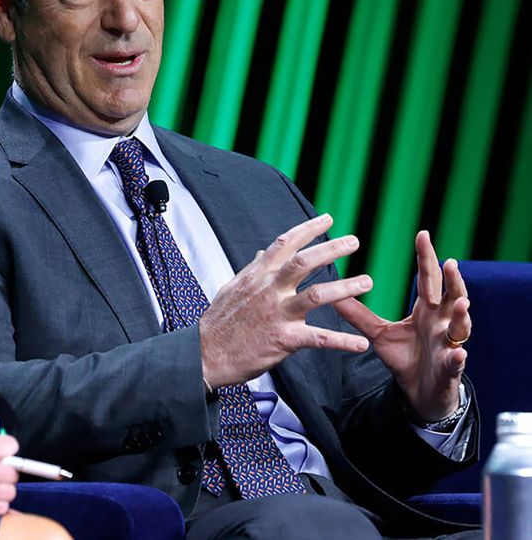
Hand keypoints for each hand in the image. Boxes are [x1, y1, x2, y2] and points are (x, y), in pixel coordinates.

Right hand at [199, 214, 371, 388]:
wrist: (206, 353)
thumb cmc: (219, 322)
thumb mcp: (232, 288)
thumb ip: (252, 269)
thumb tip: (264, 253)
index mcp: (257, 275)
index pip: (284, 244)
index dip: (308, 230)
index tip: (327, 219)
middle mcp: (269, 290)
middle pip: (303, 262)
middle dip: (331, 249)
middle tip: (354, 241)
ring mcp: (277, 313)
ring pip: (317, 295)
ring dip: (345, 287)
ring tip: (367, 282)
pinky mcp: (284, 339)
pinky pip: (319, 338)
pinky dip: (342, 341)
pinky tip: (361, 343)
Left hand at [333, 231, 469, 421]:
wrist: (420, 391)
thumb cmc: (405, 357)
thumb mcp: (377, 333)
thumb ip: (358, 314)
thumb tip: (332, 295)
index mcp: (426, 310)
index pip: (427, 280)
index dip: (426, 258)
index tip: (422, 234)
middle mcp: (441, 323)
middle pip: (452, 296)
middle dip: (453, 280)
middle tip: (449, 262)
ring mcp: (448, 345)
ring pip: (461, 327)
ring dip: (462, 315)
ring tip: (462, 304)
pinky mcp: (450, 369)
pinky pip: (456, 362)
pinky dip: (458, 357)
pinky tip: (458, 353)